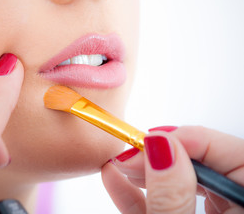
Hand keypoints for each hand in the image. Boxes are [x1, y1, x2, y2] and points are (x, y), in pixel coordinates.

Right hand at [102, 126, 243, 212]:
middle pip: (206, 165)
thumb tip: (159, 146)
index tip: (152, 139)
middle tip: (132, 154)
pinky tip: (114, 180)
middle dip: (163, 155)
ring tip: (119, 163)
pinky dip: (138, 193)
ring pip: (184, 183)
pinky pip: (165, 203)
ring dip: (147, 171)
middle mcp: (235, 211)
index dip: (192, 139)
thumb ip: (172, 196)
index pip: (237, 156)